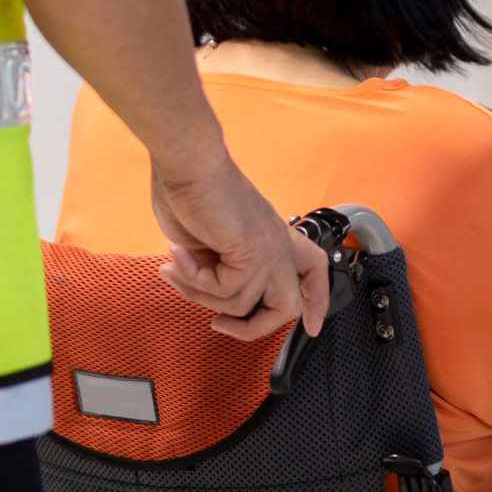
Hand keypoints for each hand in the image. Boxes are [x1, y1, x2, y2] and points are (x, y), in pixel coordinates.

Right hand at [148, 151, 330, 340]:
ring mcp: (270, 249)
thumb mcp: (208, 241)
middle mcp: (278, 244)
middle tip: (218, 325)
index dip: (315, 301)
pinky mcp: (255, 252)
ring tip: (176, 267)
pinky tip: (179, 254)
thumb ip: (219, 269)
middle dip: (252, 328)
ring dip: (198, 293)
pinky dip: (193, 278)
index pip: (312, 271)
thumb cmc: (190, 191)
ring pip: (241, 305)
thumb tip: (211, 298)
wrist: (187, 163)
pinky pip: (224, 291)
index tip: (312, 326)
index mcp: (273, 236)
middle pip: (287, 306)